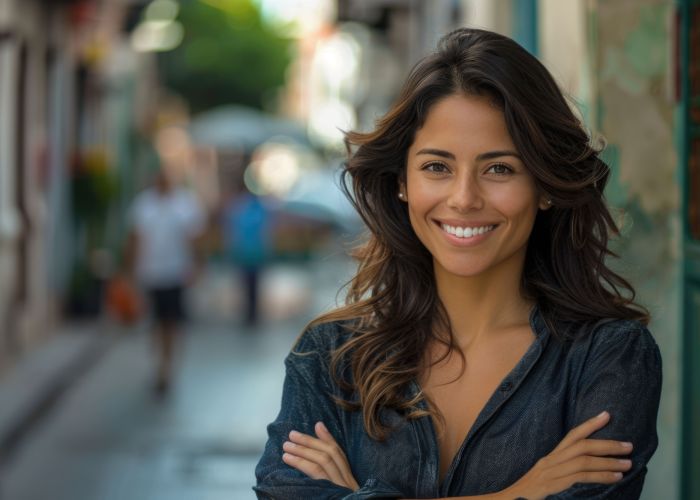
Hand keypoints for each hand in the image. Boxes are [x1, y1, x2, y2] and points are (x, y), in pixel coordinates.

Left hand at [282, 421, 359, 490]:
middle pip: (330, 455)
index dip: (329, 438)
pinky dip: (303, 465)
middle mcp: (347, 482)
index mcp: (349, 480)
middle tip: (292, 434)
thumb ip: (325, 471)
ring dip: (302, 451)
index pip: (340, 454)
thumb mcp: (334, 488)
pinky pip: (317, 476)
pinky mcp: (331, 493)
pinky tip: (290, 460)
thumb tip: (316, 444)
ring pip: (323, 462)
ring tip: (286, 447)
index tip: (318, 425)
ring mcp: (340, 488)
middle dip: (310, 442)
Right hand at [502, 411, 632, 499]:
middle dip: (607, 444)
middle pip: (581, 445)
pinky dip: (601, 476)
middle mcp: (552, 460)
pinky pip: (582, 477)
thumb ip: (563, 471)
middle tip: (628, 445)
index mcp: (551, 457)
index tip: (607, 415)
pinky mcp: (556, 484)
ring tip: (628, 463)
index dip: (590, 424)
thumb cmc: (532, 492)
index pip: (572, 435)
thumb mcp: (548, 478)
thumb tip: (585, 468)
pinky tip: (616, 477)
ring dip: (609, 461)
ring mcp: (553, 472)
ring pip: (584, 460)